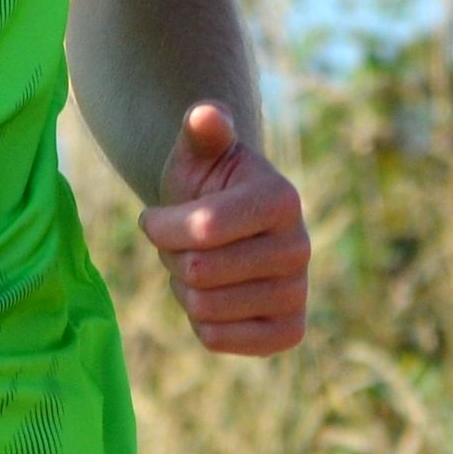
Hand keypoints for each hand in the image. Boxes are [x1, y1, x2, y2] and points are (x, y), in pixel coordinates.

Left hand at [139, 104, 308, 356]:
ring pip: (204, 307)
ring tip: (195, 266)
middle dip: (170, 257)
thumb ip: (201, 130)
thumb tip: (205, 114)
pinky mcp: (289, 331)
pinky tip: (212, 296)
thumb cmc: (206, 186)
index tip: (152, 218)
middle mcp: (301, 248)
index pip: (202, 228)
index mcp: (282, 198)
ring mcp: (298, 293)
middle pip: (198, 271)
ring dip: (182, 288)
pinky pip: (218, 339)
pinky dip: (199, 321)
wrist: (226, 225)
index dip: (160, 226)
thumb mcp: (198, 153)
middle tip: (178, 245)